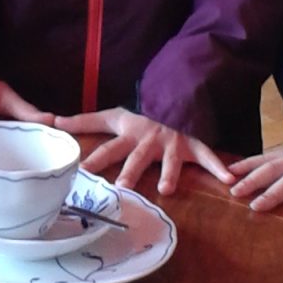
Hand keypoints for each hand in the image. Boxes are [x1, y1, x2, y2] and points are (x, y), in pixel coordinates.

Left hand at [54, 106, 231, 195]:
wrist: (176, 93)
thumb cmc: (142, 112)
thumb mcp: (113, 115)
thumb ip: (85, 121)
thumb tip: (54, 121)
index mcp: (129, 135)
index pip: (107, 149)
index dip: (94, 159)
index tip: (80, 171)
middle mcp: (149, 140)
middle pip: (137, 158)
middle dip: (130, 171)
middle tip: (122, 186)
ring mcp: (173, 142)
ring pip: (171, 160)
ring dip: (170, 174)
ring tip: (167, 190)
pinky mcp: (194, 143)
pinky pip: (208, 156)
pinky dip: (219, 167)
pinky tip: (228, 179)